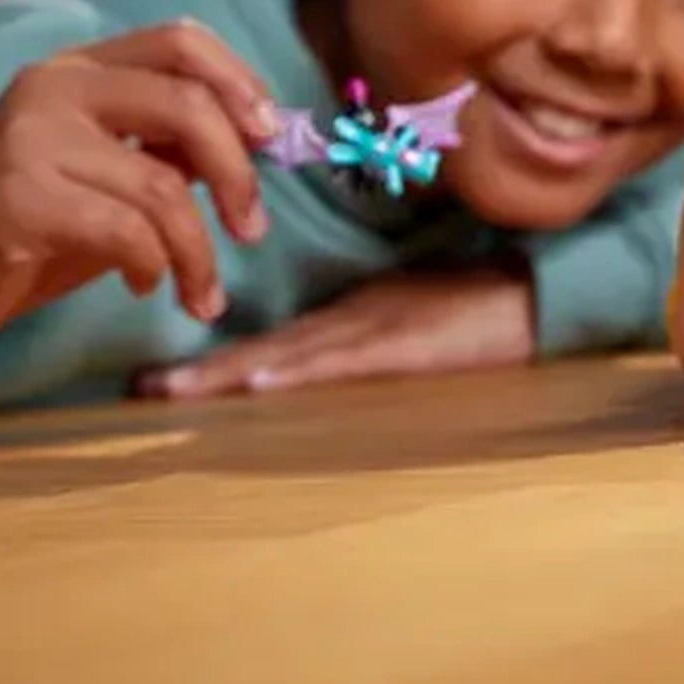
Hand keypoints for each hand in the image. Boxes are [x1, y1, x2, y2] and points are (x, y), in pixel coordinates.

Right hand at [0, 21, 276, 384]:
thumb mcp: (106, 175)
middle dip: (239, 174)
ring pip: (163, 186)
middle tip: (253, 229)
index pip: (180, 41)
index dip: (241, 83)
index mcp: (78, 70)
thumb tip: (262, 138)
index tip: (273, 137)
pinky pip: (127, 231)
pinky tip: (148, 286)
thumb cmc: (22, 228)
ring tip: (204, 292)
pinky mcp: (19, 198)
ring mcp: (32, 139)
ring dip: (200, 251)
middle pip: (188, 105)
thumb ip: (169, 149)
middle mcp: (53, 89)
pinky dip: (156, 266)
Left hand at [135, 265, 536, 398]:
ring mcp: (378, 329)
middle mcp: (353, 318)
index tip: (157, 383)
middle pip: (267, 349)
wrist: (542, 291)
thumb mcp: (415, 315)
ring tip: (173, 392)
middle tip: (141, 391)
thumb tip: (314, 367)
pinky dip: (298, 371)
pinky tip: (259, 382)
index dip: (214, 363)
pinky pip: (342, 361)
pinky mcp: (407, 344)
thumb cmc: (485, 305)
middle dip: (203, 374)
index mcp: (353, 315)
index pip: (273, 342)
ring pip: (290, 355)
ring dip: (229, 375)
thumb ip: (370, 336)